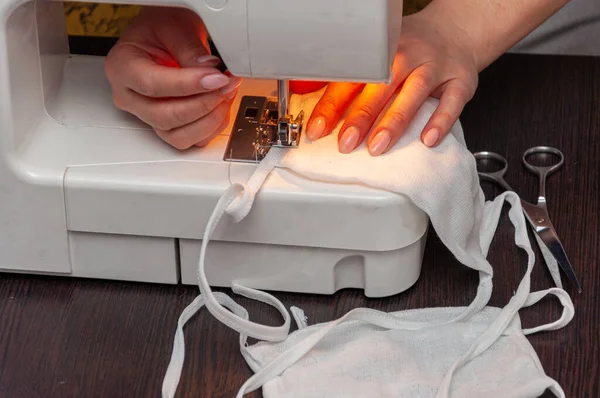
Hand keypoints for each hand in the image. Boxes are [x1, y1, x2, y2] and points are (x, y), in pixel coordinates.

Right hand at [104, 7, 241, 148]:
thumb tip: (210, 72)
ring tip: (226, 94)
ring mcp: (147, 116)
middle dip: (203, 104)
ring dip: (209, 120)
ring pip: (178, 136)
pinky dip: (211, 127)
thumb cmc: (162, 29)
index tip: (216, 78)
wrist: (164, 36)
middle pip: (164, 117)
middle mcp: (129, 97)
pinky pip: (191, 140)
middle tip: (226, 85)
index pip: (152, 86)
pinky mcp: (167, 126)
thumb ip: (191, 50)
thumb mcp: (176, 27)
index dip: (188, 85)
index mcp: (122, 67)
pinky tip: (221, 105)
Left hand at [304, 11, 478, 154]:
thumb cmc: (410, 53)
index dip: (332, 107)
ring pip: (412, 95)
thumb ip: (357, 84)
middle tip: (346, 143)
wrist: (454, 33)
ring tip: (377, 146)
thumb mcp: (380, 60)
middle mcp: (406, 58)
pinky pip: (451, 102)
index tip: (318, 130)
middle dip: (360, 117)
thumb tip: (324, 118)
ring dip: (393, 122)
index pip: (351, 81)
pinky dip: (440, 121)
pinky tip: (427, 139)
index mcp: (380, 55)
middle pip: (380, 88)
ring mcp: (434, 68)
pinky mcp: (460, 81)